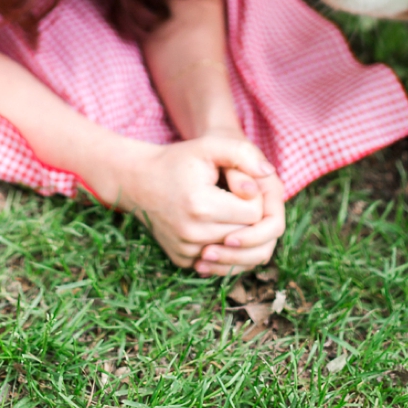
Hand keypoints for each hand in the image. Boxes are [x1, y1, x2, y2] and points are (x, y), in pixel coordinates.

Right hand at [193, 127, 285, 276]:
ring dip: (237, 234)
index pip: (254, 214)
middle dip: (247, 217)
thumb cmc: (178, 161)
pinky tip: (217, 227)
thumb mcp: (209, 145)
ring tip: (229, 212)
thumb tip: (268, 173)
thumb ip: (242, 153)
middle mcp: (192, 235)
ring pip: (234, 252)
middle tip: (234, 197)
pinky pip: (217, 262)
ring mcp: (186, 251)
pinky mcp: (182, 260)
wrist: (139, 181)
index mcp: (202, 206)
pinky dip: (222, 247)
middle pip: (246, 235)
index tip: (240, 185)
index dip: (254, 198)